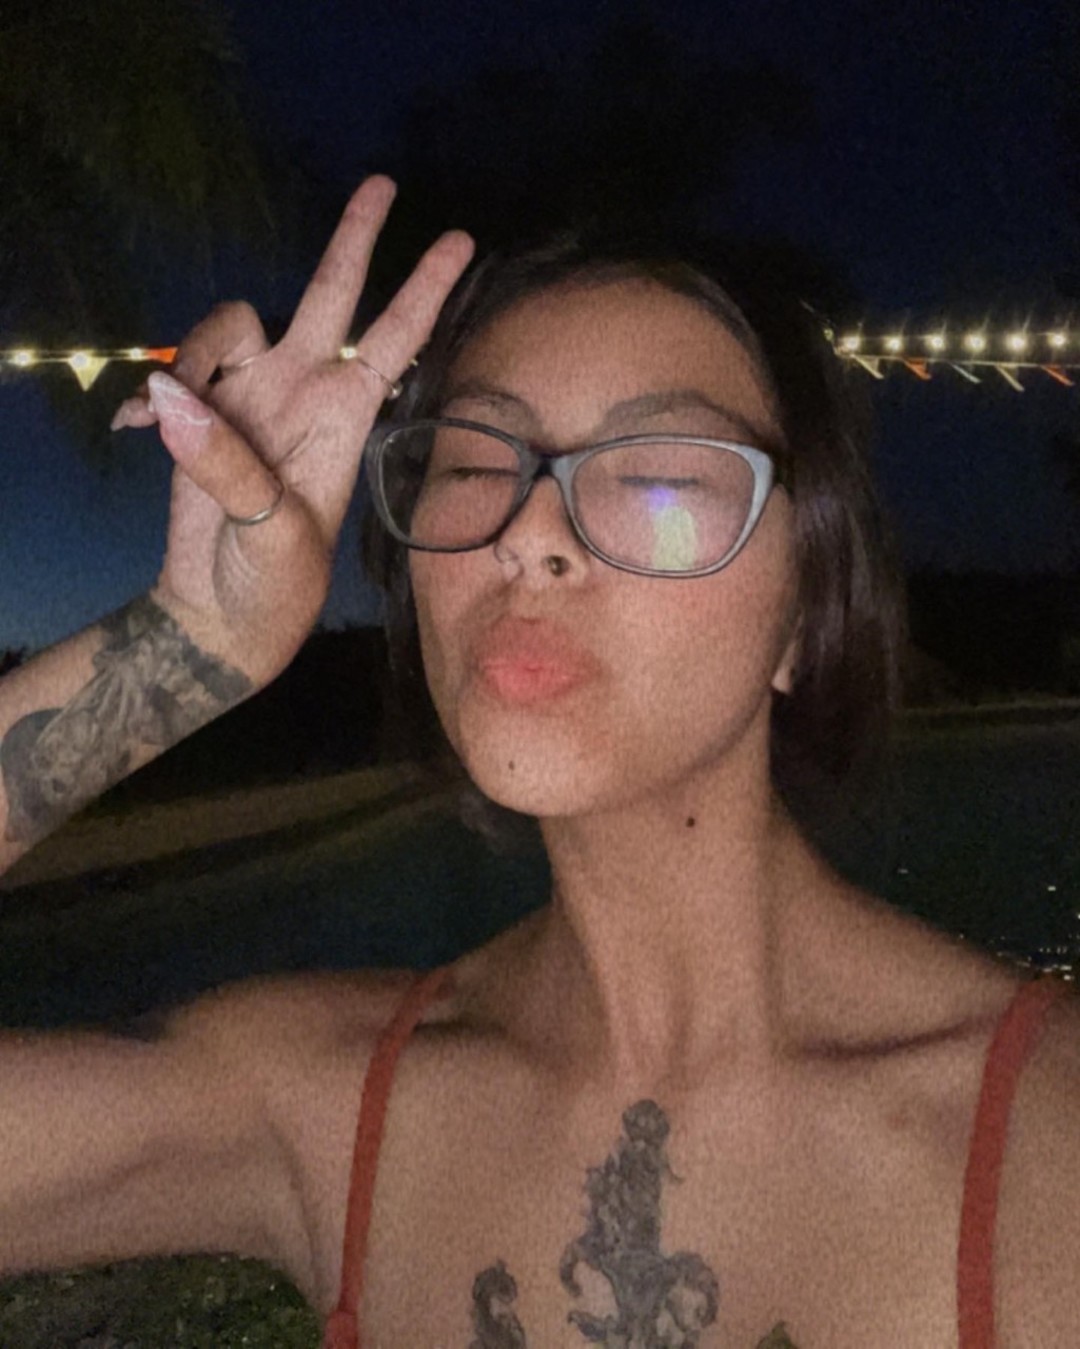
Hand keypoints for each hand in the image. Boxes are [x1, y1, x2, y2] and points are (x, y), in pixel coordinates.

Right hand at [111, 176, 473, 684]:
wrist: (222, 612)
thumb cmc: (274, 585)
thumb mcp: (271, 535)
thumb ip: (228, 466)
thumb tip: (170, 399)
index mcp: (343, 420)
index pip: (394, 342)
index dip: (423, 292)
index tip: (460, 240)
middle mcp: (302, 393)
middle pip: (332, 297)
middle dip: (354, 239)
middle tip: (383, 182)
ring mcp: (251, 397)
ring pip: (230, 324)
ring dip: (198, 355)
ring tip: (175, 421)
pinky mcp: (201, 412)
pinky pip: (171, 371)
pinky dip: (149, 399)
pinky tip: (129, 429)